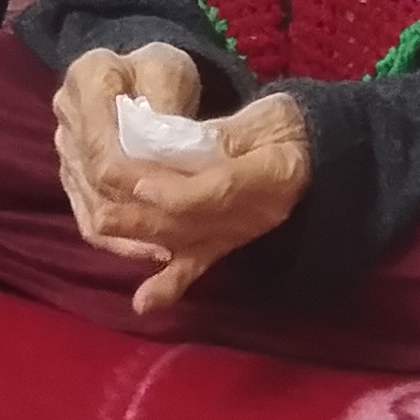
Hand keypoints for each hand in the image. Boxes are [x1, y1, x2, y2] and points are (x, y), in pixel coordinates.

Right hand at [50, 44, 203, 246]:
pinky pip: (87, 217)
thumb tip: (163, 144)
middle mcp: (66, 116)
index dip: (130, 178)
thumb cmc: (158, 69)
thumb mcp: (169, 70)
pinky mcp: (71, 177)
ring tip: (165, 250)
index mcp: (86, 79)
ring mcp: (64, 150)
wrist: (137, 73)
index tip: (168, 200)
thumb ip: (164, 102)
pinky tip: (148, 252)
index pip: (100, 143)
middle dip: (132, 211)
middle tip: (173, 237)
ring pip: (88, 204)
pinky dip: (116, 240)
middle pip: (92, 180)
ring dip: (125, 233)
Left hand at [88, 92, 315, 312]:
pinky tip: (144, 304)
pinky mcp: (228, 244)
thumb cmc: (289, 125)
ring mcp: (240, 234)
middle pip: (193, 219)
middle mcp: (255, 215)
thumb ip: (224, 132)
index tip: (136, 177)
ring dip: (141, 234)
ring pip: (187, 239)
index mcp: (272, 174)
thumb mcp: (266, 116)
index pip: (217, 189)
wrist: (318, 152)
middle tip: (100, 189)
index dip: (174, 188)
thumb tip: (174, 139)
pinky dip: (169, 286)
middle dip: (142, 206)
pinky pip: (198, 266)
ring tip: (101, 224)